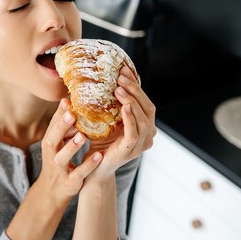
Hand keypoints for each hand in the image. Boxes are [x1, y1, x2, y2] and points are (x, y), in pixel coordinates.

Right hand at [38, 98, 103, 202]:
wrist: (53, 189)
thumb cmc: (59, 159)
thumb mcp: (58, 142)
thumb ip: (63, 125)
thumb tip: (69, 101)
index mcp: (49, 142)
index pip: (52, 125)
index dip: (59, 114)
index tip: (67, 100)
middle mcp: (51, 154)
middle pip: (52, 138)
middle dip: (61, 126)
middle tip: (72, 113)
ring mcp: (59, 168)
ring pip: (62, 157)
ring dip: (72, 146)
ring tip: (82, 135)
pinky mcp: (70, 181)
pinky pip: (79, 173)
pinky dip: (88, 165)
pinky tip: (98, 156)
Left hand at [83, 65, 156, 185]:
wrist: (91, 169)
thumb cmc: (99, 144)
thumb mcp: (107, 121)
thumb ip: (112, 106)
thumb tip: (103, 80)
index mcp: (144, 128)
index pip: (146, 103)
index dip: (137, 86)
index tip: (124, 70)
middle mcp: (147, 136)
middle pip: (148, 108)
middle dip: (135, 90)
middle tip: (121, 76)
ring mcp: (140, 145)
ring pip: (144, 119)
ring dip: (132, 101)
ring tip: (118, 88)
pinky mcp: (130, 151)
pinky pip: (134, 133)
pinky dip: (130, 118)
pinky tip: (123, 106)